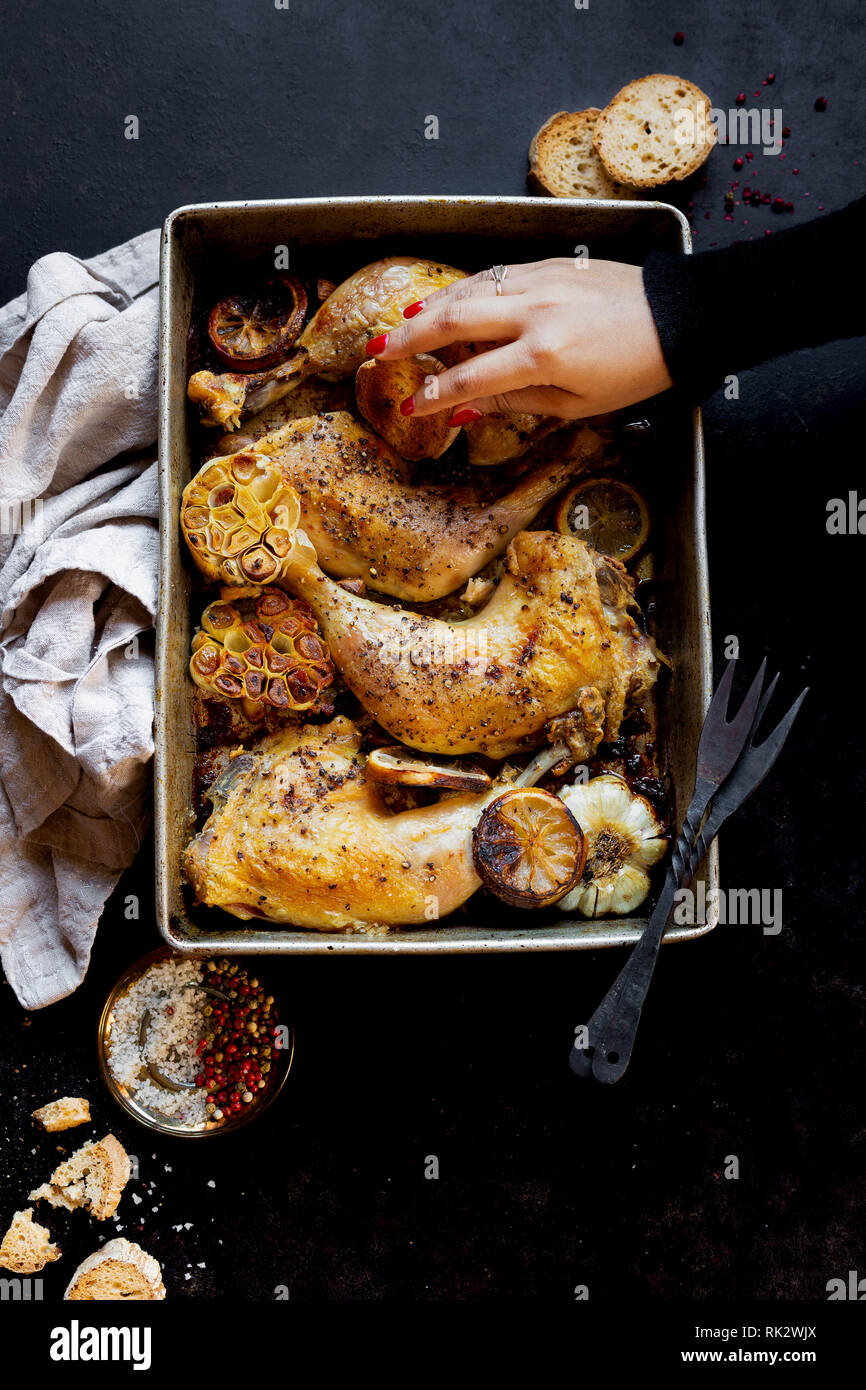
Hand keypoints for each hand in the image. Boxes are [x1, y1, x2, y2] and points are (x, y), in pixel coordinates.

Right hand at [369, 257, 672, 422]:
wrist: (679, 319)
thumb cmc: (633, 371)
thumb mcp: (576, 404)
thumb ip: (515, 402)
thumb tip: (464, 409)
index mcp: (542, 355)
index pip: (469, 379)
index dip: (432, 397)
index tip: (409, 409)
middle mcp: (534, 313)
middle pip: (454, 322)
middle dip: (409, 340)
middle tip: (376, 352)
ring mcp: (541, 282)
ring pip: (469, 290)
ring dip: (430, 308)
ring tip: (401, 324)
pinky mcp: (550, 264)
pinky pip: (494, 275)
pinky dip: (464, 288)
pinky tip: (446, 299)